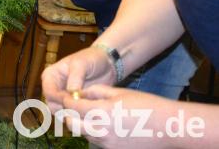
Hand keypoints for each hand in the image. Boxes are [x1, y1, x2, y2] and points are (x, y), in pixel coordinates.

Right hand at [42, 46, 117, 114]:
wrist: (106, 63)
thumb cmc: (91, 58)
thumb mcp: (82, 64)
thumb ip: (75, 78)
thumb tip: (71, 93)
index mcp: (50, 75)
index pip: (49, 92)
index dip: (60, 99)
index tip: (75, 101)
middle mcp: (53, 87)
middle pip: (52, 104)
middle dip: (66, 109)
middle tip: (82, 109)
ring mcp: (62, 96)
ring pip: (61, 112)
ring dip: (72, 114)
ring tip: (87, 110)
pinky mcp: (72, 103)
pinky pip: (71, 113)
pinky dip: (78, 115)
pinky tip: (89, 111)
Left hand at [61, 85, 185, 147]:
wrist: (170, 128)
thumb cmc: (147, 105)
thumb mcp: (120, 92)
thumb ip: (96, 91)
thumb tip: (79, 92)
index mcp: (101, 112)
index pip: (73, 106)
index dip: (66, 99)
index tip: (65, 95)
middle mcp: (101, 129)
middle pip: (71, 123)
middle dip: (68, 113)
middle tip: (71, 106)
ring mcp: (106, 142)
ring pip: (82, 133)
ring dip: (79, 123)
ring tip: (85, 114)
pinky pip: (95, 140)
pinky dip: (92, 132)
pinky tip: (100, 124)